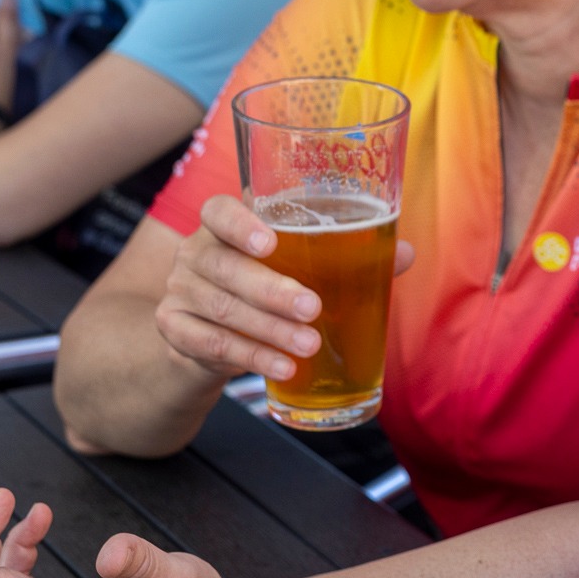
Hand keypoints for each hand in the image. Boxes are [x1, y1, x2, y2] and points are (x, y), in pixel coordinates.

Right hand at [155, 194, 414, 381]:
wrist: (208, 335)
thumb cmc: (266, 283)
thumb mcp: (299, 265)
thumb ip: (348, 253)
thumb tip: (404, 253)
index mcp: (224, 225)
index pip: (218, 210)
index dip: (240, 223)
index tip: (270, 242)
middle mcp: (196, 253)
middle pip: (225, 266)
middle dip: (272, 290)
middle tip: (314, 308)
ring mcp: (179, 292)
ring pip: (222, 308)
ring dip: (269, 329)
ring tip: (309, 343)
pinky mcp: (174, 330)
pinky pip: (212, 344)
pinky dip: (252, 356)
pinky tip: (284, 367)